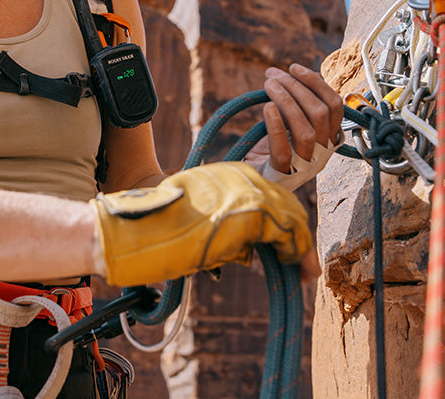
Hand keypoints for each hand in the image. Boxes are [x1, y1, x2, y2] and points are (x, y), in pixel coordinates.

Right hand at [90, 162, 311, 286]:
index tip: (291, 247)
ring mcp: (245, 190)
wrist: (137, 228)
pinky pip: (287, 230)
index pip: (269, 195)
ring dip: (300, 245)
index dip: (284, 222)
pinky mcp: (251, 210)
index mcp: (224, 175)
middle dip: (297, 234)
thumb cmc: (158, 231)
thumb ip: (226, 227)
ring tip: (305, 269)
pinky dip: (298, 250)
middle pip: (284, 202)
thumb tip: (250, 251)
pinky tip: (300, 265)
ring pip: (291, 214)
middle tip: (306, 264)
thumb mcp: (199, 221)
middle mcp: (238, 176)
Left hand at [245, 63, 343, 176]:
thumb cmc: (269, 150)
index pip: (335, 106)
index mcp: (328, 139)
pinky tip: (267, 107)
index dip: (316, 83)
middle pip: (320, 113)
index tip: (293, 67)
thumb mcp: (288, 124)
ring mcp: (305, 166)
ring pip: (306, 130)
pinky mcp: (283, 175)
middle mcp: (323, 154)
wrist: (249, 184)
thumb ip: (298, 105)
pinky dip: (276, 126)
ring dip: (287, 101)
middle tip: (272, 75)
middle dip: (296, 87)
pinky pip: (283, 150)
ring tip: (268, 85)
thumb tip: (300, 76)